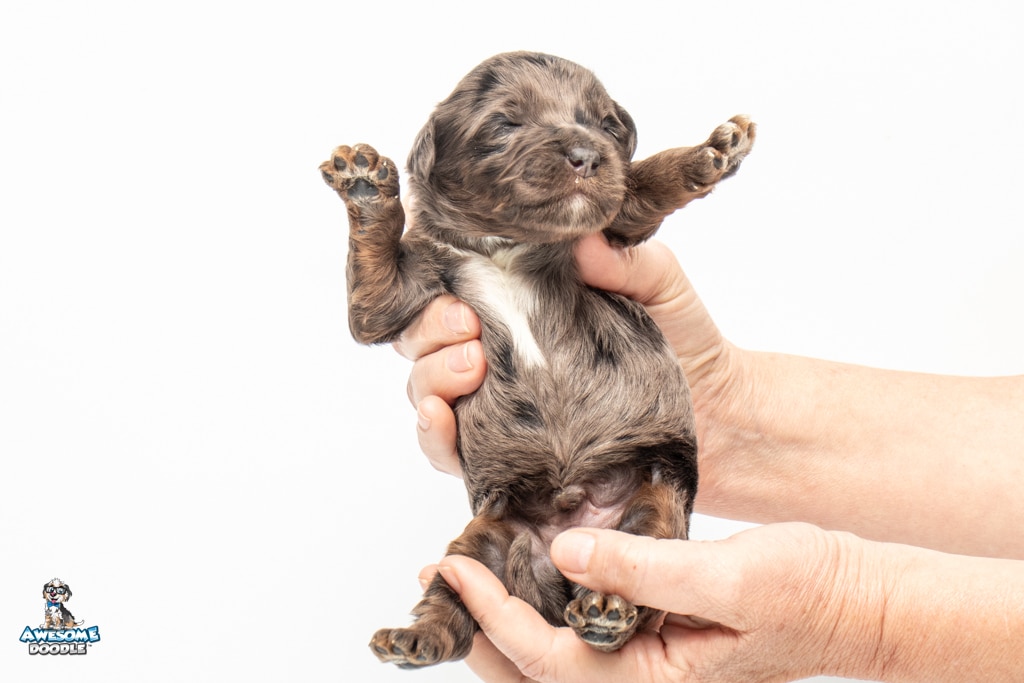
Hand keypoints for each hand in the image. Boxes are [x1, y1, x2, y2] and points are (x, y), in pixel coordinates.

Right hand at [395, 233, 733, 477]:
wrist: (719, 417)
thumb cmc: (685, 343)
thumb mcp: (660, 285)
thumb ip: (628, 259)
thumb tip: (581, 240)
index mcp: (520, 306)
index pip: (451, 291)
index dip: (438, 292)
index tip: (463, 297)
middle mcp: (496, 354)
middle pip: (422, 341)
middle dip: (430, 333)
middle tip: (469, 329)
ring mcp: (495, 406)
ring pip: (424, 390)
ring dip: (430, 379)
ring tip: (470, 368)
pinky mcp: (502, 456)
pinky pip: (446, 450)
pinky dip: (432, 435)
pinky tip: (442, 419)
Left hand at [423, 523, 881, 681]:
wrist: (857, 598)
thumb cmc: (809, 593)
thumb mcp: (729, 579)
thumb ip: (643, 571)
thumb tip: (563, 557)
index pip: (548, 660)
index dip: (493, 616)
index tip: (456, 569)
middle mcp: (642, 681)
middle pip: (536, 671)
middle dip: (481, 629)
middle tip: (440, 576)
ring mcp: (646, 663)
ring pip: (554, 655)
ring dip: (506, 620)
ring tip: (466, 575)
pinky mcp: (654, 636)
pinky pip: (584, 630)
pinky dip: (547, 603)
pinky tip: (530, 569)